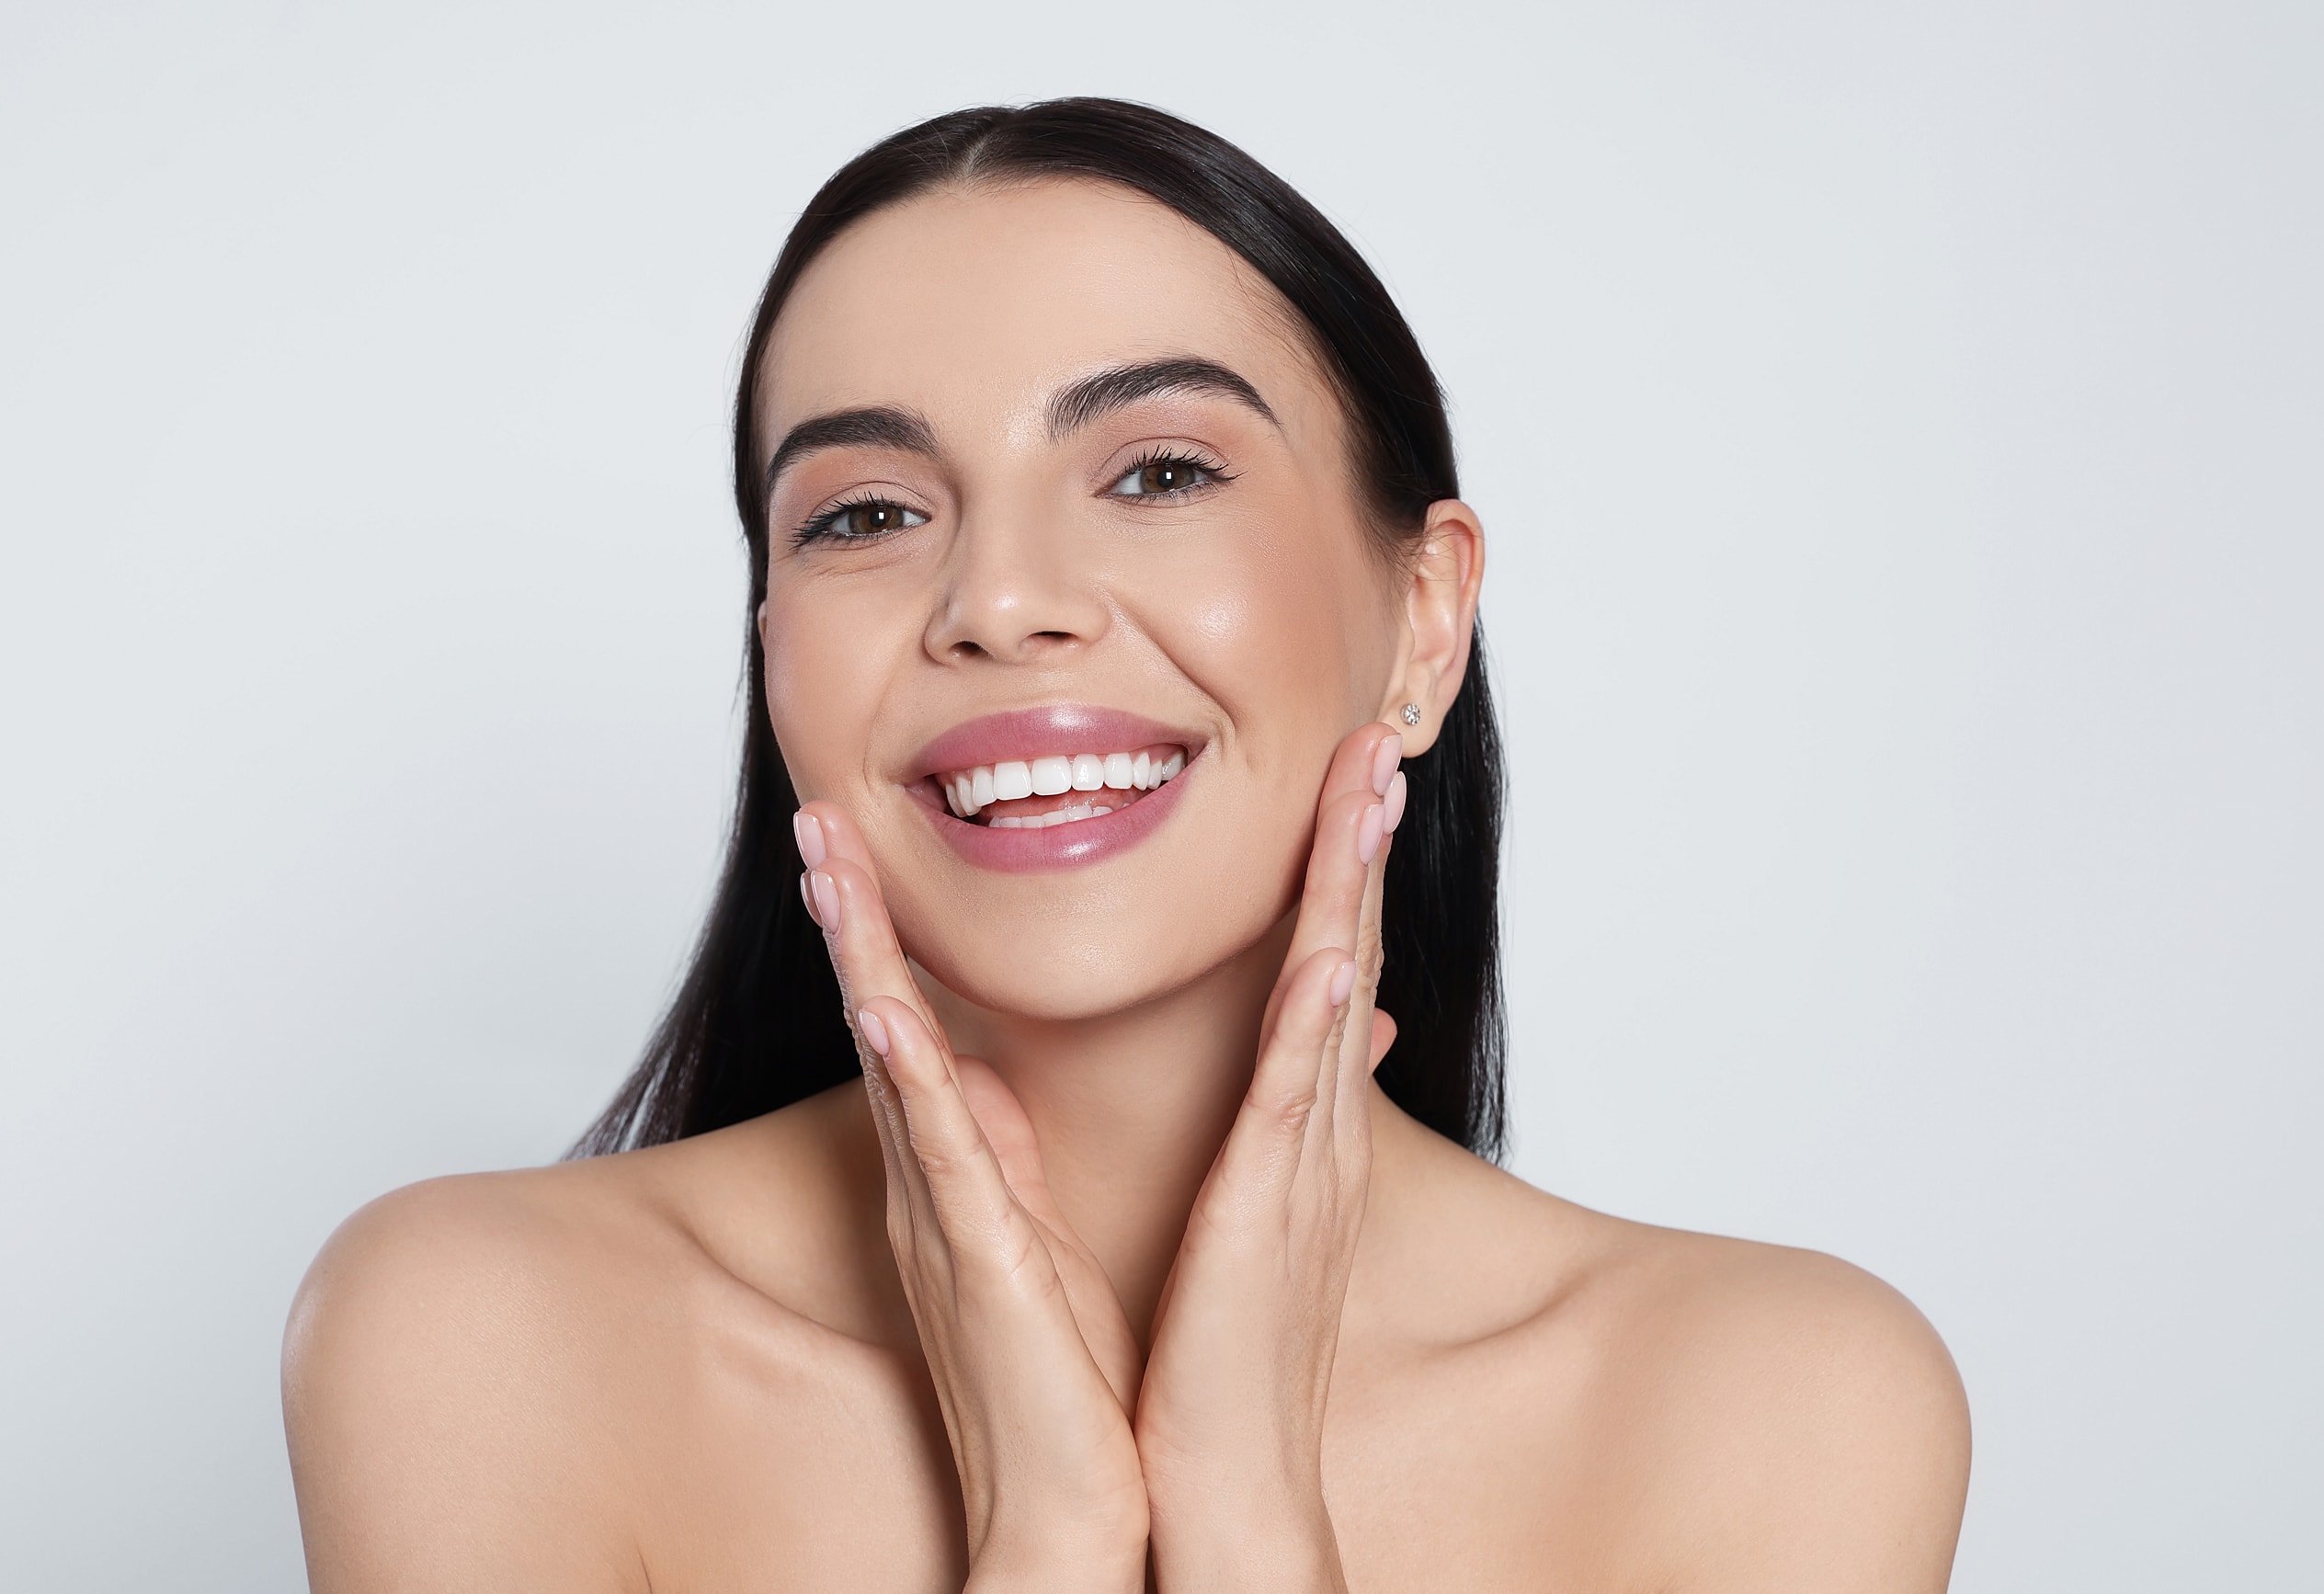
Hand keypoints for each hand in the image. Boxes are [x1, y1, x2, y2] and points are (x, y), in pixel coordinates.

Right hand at [793, 804, 1148, 1591]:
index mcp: (961, 1174)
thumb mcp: (1048, 1238)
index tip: (860, 846)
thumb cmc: (1069, 1381)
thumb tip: (1015, 1088)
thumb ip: (1023, 1161)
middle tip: (816, 816)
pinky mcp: (975, 1261)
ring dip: (859, 958)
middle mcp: (934, 1184)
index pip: (913, 1031)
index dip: (881, 936)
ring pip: (890, 1061)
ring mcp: (944, 1217)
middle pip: (880, 1021)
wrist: (1069, 1508)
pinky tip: (885, 1011)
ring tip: (827, 863)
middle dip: (847, 917)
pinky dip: (911, 1078)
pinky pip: (940, 1153)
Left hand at [1133, 722, 1407, 1591]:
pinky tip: (1334, 946)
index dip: (1336, 878)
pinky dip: (1321, 1018)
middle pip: (1349, 959)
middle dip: (1361, 849)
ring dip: (1353, 889)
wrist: (1230, 1484)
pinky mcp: (1271, 1215)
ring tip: (1369, 789)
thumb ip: (1242, 1141)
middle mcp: (1315, 1135)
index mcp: (1294, 1134)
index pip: (1321, 978)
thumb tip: (1242, 1080)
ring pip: (1336, 998)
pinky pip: (1300, 1099)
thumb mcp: (1235, 1225)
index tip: (1341, 788)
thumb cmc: (1220, 1362)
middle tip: (1378, 743)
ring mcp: (1304, 1169)